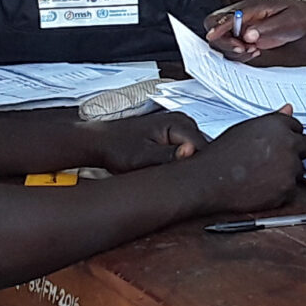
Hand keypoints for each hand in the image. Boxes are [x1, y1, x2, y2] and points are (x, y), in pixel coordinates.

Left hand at [89, 109, 207, 171]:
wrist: (101, 142)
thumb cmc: (116, 148)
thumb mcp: (142, 157)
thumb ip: (168, 155)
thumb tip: (191, 152)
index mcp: (178, 123)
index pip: (204, 150)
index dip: (197, 170)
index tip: (187, 183)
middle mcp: (182, 121)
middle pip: (203, 151)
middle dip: (192, 168)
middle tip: (174, 180)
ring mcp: (179, 127)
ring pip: (196, 153)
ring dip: (187, 166)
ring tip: (167, 173)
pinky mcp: (174, 134)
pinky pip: (187, 151)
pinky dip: (181, 162)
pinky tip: (167, 169)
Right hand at [189, 110, 305, 212]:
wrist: (209, 181)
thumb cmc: (221, 156)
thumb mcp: (246, 129)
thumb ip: (272, 120)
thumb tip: (288, 109)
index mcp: (276, 124)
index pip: (297, 126)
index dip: (286, 136)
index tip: (276, 144)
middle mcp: (287, 143)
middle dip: (295, 153)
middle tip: (272, 161)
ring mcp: (289, 166)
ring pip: (299, 169)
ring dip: (287, 172)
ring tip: (262, 174)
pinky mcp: (288, 188)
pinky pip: (292, 189)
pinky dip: (281, 190)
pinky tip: (262, 186)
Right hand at [205, 0, 305, 58]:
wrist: (301, 23)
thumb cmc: (295, 18)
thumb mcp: (287, 20)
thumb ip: (267, 27)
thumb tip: (247, 35)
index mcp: (249, 7)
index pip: (225, 16)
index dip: (218, 28)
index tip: (214, 36)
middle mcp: (239, 17)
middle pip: (214, 28)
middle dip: (223, 42)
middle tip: (242, 48)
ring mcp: (239, 29)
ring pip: (221, 42)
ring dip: (233, 51)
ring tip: (254, 50)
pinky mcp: (242, 40)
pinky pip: (231, 51)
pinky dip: (239, 56)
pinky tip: (255, 51)